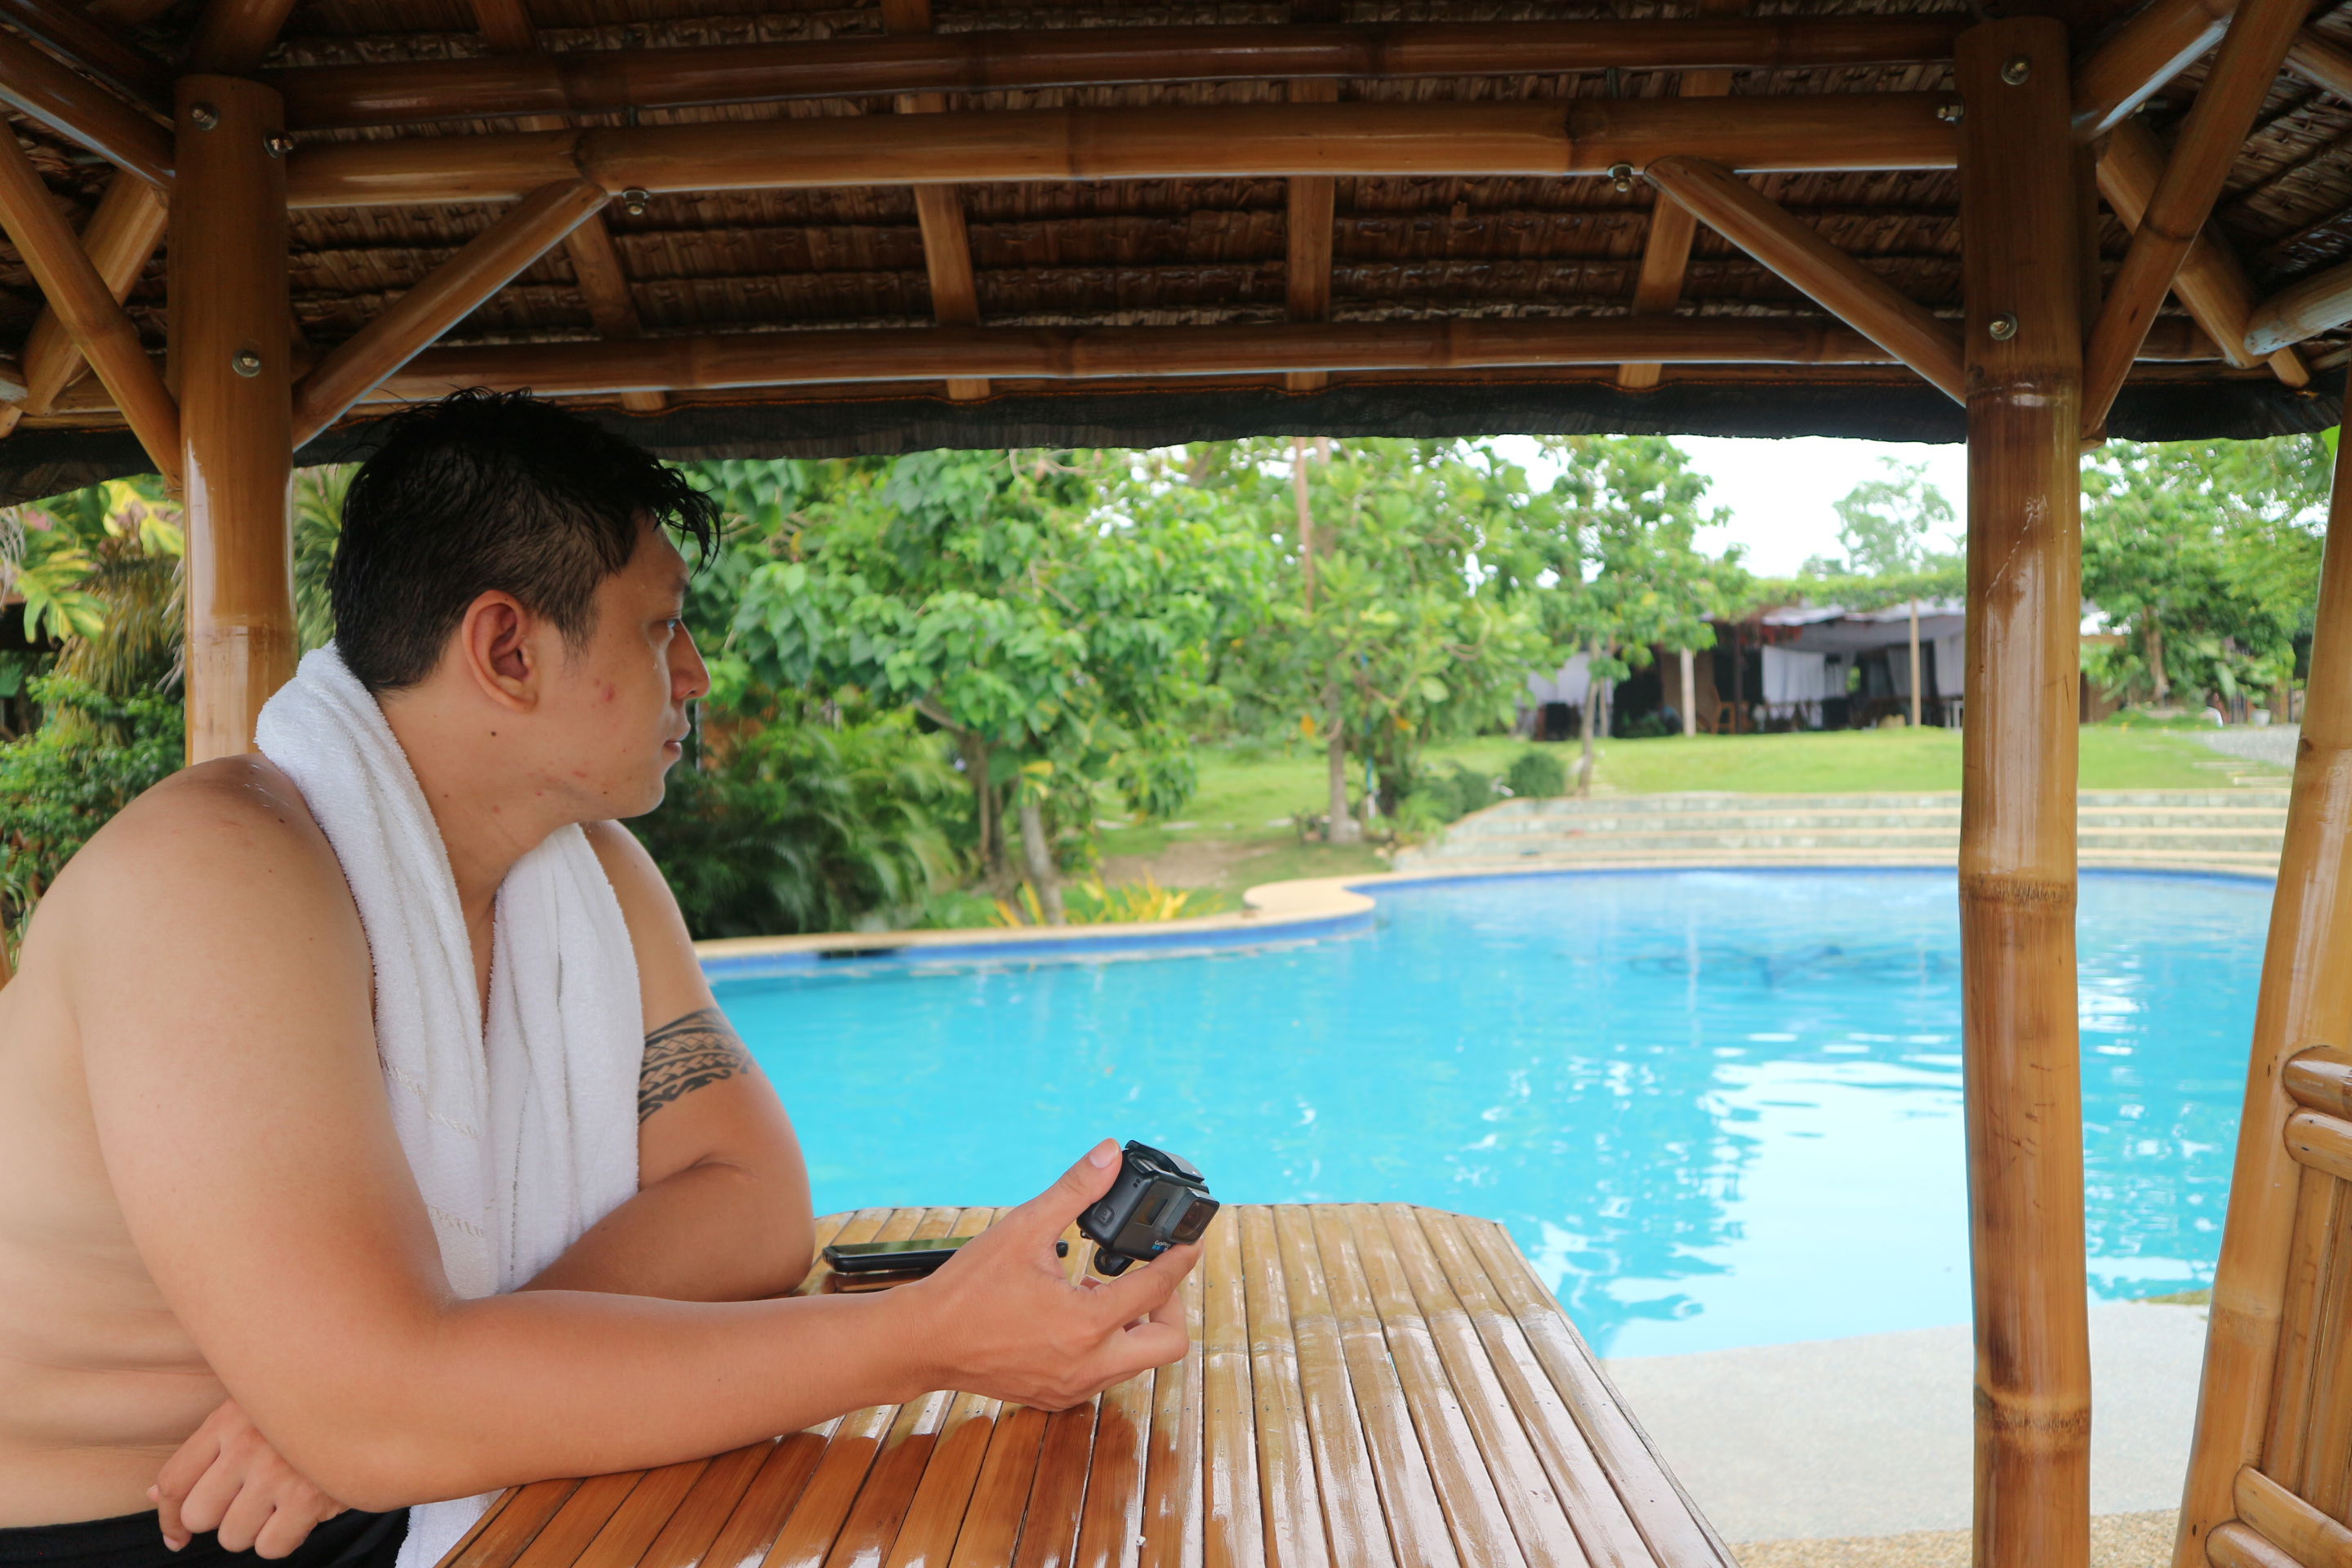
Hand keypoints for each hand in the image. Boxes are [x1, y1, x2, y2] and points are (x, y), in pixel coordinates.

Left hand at [151, 1398, 348, 1557]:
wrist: (383, 1398)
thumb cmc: (311, 1406)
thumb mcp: (254, 1411)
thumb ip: (206, 1450)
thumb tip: (154, 1495)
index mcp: (229, 1418)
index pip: (173, 1482)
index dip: (167, 1517)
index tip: (177, 1534)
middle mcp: (248, 1444)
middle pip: (198, 1516)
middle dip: (221, 1518)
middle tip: (249, 1502)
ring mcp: (278, 1472)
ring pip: (233, 1537)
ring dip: (255, 1528)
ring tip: (282, 1501)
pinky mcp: (310, 1498)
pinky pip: (271, 1547)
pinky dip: (285, 1538)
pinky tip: (302, 1512)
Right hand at [895, 1139, 1200, 1409]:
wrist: (922, 1342)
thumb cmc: (967, 1288)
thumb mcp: (1024, 1228)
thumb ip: (1074, 1190)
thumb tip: (1109, 1154)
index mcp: (1085, 1324)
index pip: (1158, 1290)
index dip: (1181, 1260)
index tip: (1191, 1242)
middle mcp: (1088, 1365)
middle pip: (1169, 1344)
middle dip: (1170, 1307)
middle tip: (1150, 1278)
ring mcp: (1073, 1387)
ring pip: (1137, 1363)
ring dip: (1134, 1325)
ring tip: (1100, 1290)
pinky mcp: (1057, 1397)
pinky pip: (1105, 1374)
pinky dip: (1106, 1344)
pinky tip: (1075, 1315)